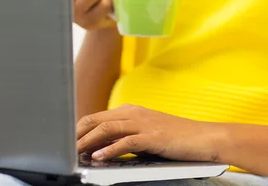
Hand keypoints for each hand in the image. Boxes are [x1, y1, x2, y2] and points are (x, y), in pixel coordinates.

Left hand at [77, 104, 222, 162]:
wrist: (203, 138)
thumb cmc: (175, 139)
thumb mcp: (145, 135)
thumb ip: (124, 138)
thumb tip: (100, 150)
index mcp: (131, 110)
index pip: (97, 117)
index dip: (79, 129)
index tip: (66, 142)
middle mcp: (134, 113)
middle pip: (97, 119)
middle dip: (77, 134)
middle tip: (64, 149)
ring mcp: (143, 123)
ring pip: (107, 129)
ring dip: (88, 142)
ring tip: (76, 153)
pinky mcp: (152, 136)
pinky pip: (125, 141)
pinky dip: (109, 150)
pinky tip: (99, 158)